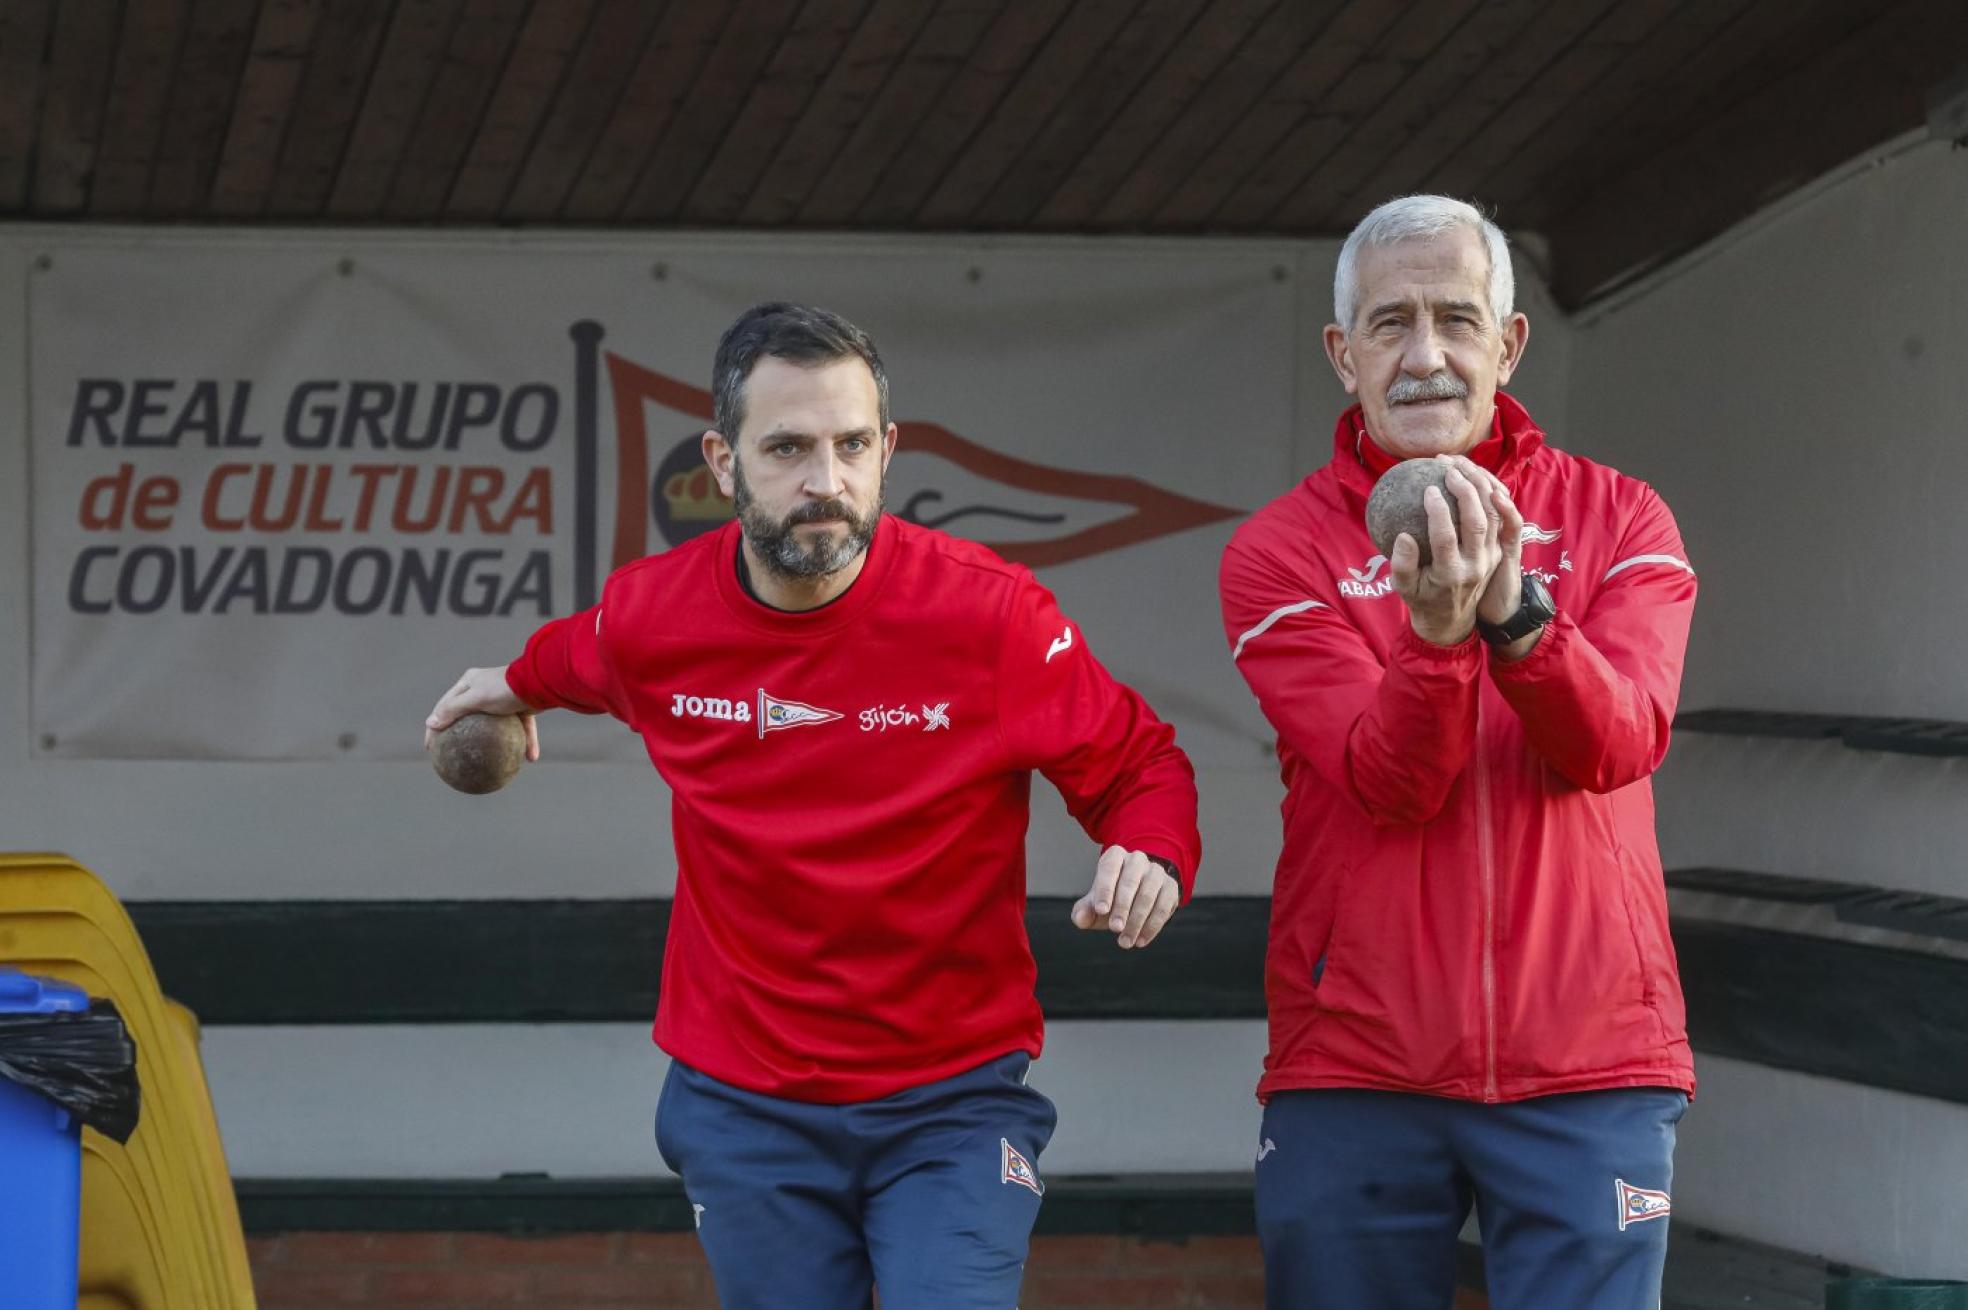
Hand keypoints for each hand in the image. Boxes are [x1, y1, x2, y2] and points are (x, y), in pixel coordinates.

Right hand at [424, 665, 539, 760]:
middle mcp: (485, 689)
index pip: (445, 706)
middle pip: (468, 718)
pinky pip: (522, 728)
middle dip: (461, 737)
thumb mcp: (475, 698)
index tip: (430, 748)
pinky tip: (530, 759)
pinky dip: (526, 743)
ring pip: (496, 726)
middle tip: (454, 757)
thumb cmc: (504, 688)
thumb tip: (431, 724)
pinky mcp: (521, 707)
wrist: (539, 682)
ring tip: (488, 763)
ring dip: (495, 743)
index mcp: (469, 683)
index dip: (435, 725)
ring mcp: (504, 699)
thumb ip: (453, 710)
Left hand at [1070, 846, 1179, 948]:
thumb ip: (1083, 911)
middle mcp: (1137, 859)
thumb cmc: (1110, 899)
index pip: (1109, 869)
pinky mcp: (1171, 886)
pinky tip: (1140, 941)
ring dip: (1137, 921)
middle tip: (1115, 929)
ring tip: (1125, 942)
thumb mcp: (1094, 904)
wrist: (1136, 897)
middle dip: (1122, 907)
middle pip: (1130, 882)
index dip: (1105, 889)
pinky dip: (1152, 926)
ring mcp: (1156, 872)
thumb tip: (1080, 919)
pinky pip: (1164, 906)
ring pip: (1148, 895)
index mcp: (1115, 856)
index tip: (1101, 910)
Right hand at [1390, 460, 1502, 644]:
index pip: (1446, 538)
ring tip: (1462, 468)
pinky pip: (1500, 519)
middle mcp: (1475, 566)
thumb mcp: (1403, 587)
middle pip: (1477, 523)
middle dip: (1465, 492)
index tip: (1428, 489)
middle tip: (1448, 470)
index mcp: (1450, 575)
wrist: (1451, 619)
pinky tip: (1474, 478)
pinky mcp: (1499, 552)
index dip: (1438, 512)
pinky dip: (1490, 496)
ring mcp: (1490, 559)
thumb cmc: (1421, 598)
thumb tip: (1403, 536)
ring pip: (1494, 517)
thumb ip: (1402, 564)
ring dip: (1481, 489)